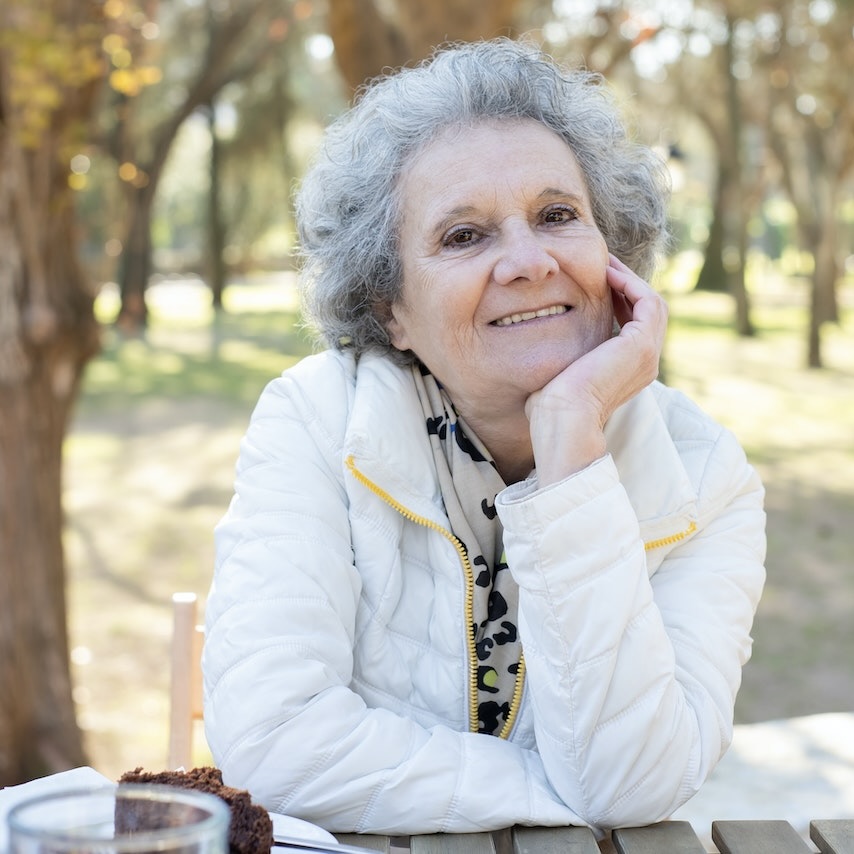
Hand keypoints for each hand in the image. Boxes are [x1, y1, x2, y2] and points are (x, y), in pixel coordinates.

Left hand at [525, 254, 667, 485]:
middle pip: (647, 310)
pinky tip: (607, 274)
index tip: (595, 281)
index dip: (619, 299)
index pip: (635, 325)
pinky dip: (631, 283)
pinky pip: (648, 300)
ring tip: (605, 263)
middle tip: (603, 264)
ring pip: (651, 302)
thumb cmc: (551, 407)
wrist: (563, 421)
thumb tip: (543, 343)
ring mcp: (648, 354)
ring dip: (630, 279)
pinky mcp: (641, 345)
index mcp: (630, 370)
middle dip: (627, 284)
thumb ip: (565, 357)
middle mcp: (645, 362)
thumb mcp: (561, 373)